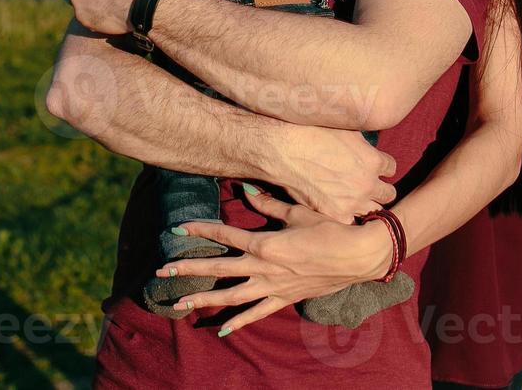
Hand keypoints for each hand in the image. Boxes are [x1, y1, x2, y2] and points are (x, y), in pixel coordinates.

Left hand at [155, 187, 393, 334]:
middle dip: (189, 269)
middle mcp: (264, 267)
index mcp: (265, 244)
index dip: (200, 230)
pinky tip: (222, 329)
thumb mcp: (298, 212)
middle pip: (219, 268)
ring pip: (231, 295)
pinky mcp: (285, 297)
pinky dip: (239, 322)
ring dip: (204, 299)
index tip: (177, 228)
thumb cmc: (331, 228)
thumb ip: (270, 204)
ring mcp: (273, 286)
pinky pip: (258, 312)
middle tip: (162, 272)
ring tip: (179, 304)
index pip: (225, 234)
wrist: (359, 255)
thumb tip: (247, 190)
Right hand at [266, 124, 395, 223]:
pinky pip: (352, 221)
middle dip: (378, 187)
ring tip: (353, 197)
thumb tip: (368, 145)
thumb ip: (363, 143)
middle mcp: (367, 184)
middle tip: (365, 183)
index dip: (381, 166)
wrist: (282, 151)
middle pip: (388, 193)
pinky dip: (347, 215)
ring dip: (366, 203)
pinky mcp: (335, 214)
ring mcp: (352, 202)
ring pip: (374, 210)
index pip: (391, 168)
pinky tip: (338, 206)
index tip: (371, 165)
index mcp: (373, 161)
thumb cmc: (309, 133)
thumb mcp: (344, 129)